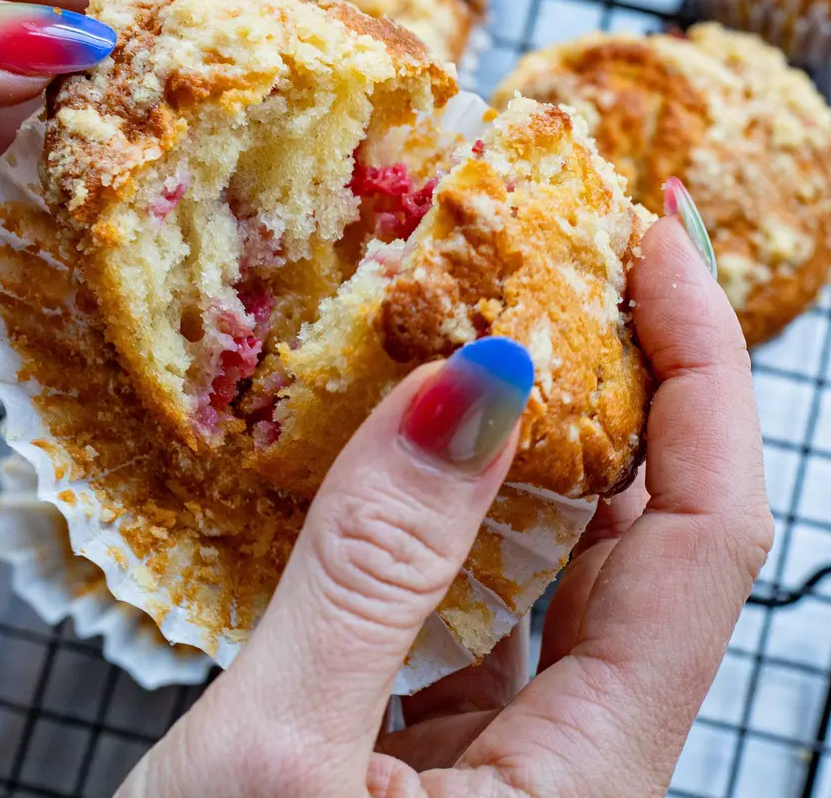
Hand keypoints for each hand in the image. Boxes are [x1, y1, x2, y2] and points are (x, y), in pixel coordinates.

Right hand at [116, 215, 773, 797]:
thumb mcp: (275, 758)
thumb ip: (376, 570)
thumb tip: (474, 382)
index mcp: (591, 779)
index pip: (705, 530)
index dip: (699, 364)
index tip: (655, 237)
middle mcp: (581, 759)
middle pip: (650, 532)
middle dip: (625, 375)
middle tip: (566, 245)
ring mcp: (513, 751)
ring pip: (563, 560)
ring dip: (536, 436)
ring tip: (491, 316)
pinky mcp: (442, 743)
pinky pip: (482, 598)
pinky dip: (457, 506)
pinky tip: (414, 441)